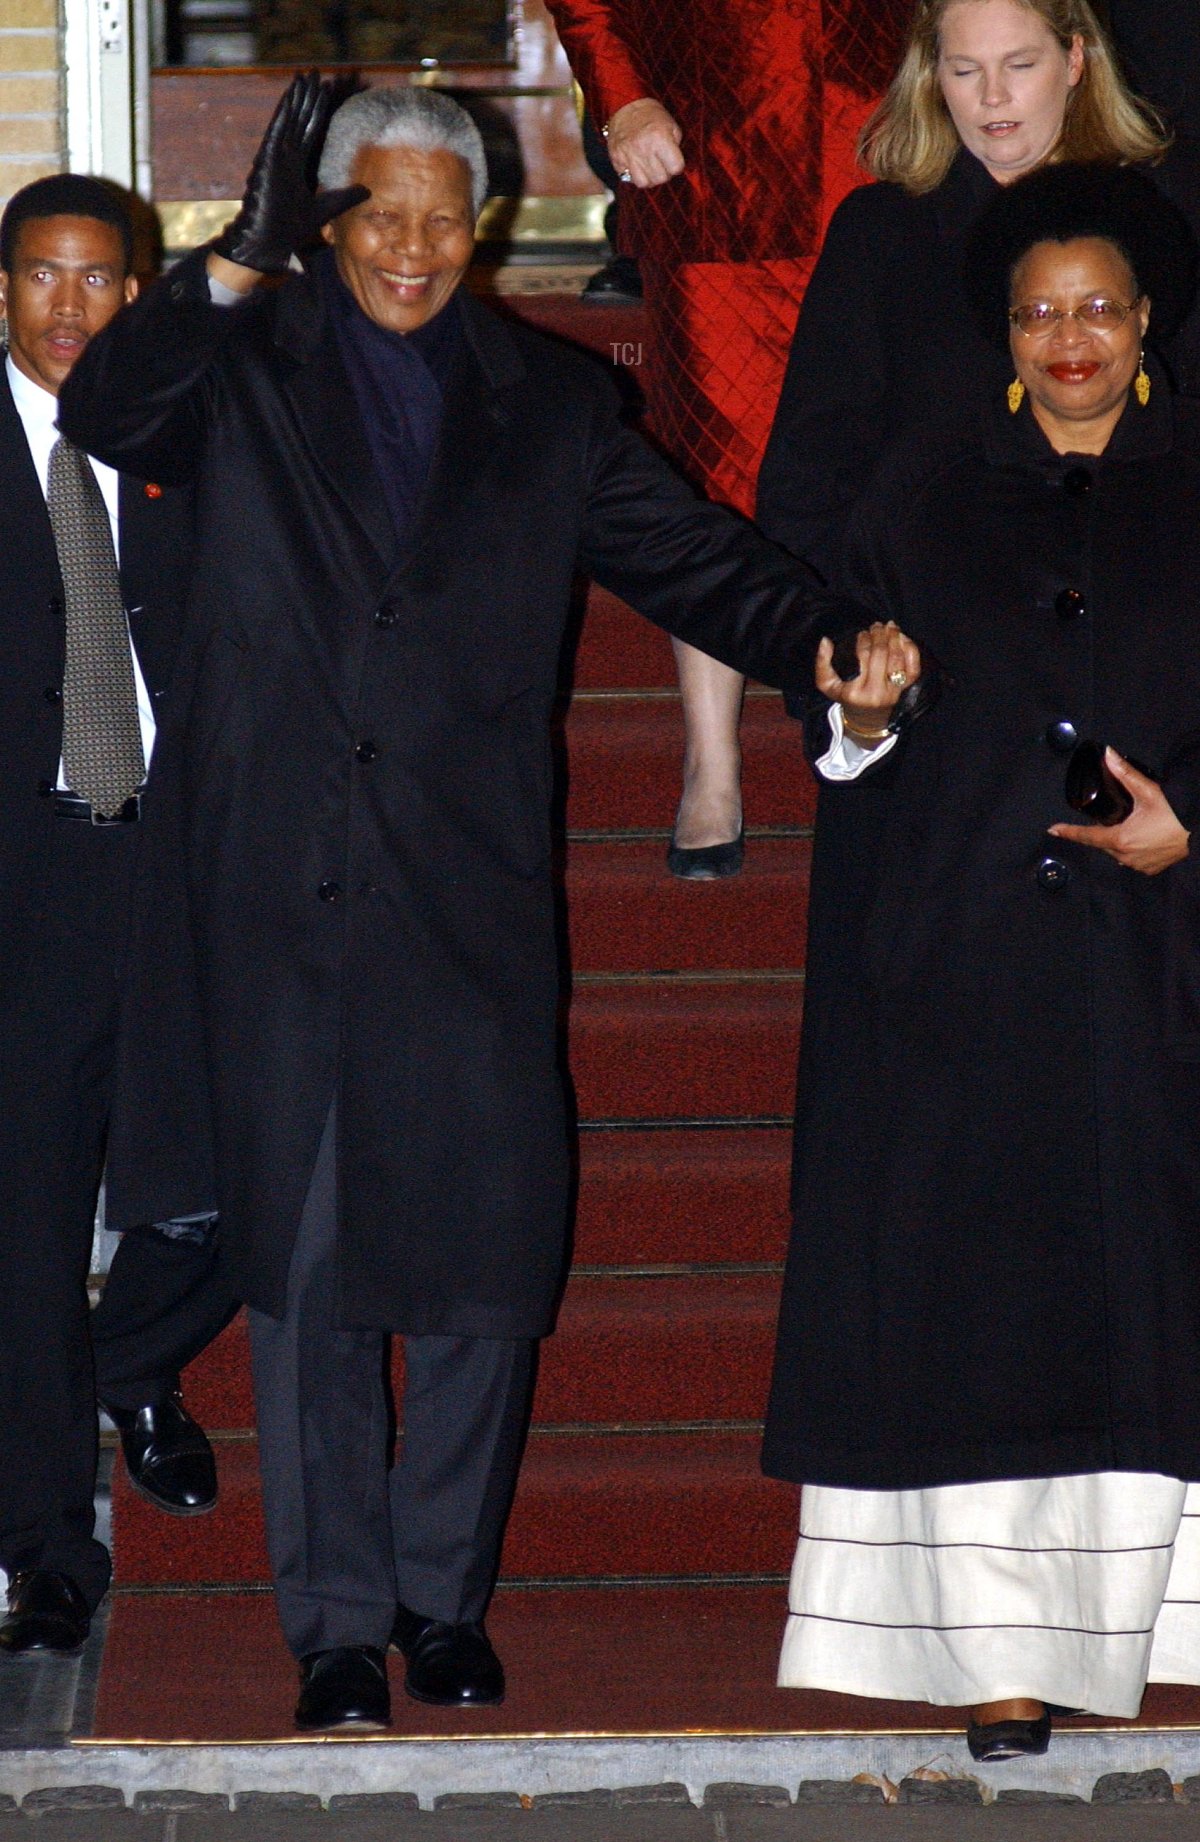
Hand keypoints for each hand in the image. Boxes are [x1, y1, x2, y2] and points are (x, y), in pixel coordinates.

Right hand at [212, 70, 367, 274]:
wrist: (269, 243)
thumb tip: (368, 192)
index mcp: (296, 167)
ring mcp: (275, 157)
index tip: (326, 92)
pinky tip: (291, 95)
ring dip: (297, 97)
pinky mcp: (268, 160)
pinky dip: (284, 112)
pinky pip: (277, 131)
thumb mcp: (327, 209)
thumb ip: (345, 198)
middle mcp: (285, 158)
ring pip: (289, 120)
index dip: (317, 112)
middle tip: (316, 74)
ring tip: (305, 75)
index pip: (309, 133)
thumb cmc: (291, 231)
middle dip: (308, 97)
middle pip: (300, 121)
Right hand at [605, 99, 684, 187]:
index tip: (673, 161)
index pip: (676, 168)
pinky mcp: (617, 159)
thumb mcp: (670, 124)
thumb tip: (674, 164)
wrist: (625, 105)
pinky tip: (638, 165)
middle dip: (663, 173)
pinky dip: (635, 176)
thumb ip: (675, 145)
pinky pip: (629, 178)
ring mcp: (629, 155)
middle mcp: (644, 148)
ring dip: (649, 178)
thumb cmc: (650, 114)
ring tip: (650, 168)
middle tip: (661, 164)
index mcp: (660, 137)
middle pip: (660, 178)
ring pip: (644, 183)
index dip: (676, 166)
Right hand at [815, 621, 921, 743]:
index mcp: (857, 691)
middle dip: (880, 635)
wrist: (868, 719)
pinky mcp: (906, 690)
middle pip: (882, 654)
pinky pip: (913, 667)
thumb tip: (825, 641)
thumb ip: (822, 664)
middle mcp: (877, 692)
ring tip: (890, 627)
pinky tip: (903, 639)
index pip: (863, 656)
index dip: (864, 639)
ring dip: (895, 638)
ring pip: (898, 658)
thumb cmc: (847, 697)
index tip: (862, 633)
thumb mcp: (828, 686)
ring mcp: (894, 692)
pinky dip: (911, 650)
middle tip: (877, 625)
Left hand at [1049, 748, 1189, 874]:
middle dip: (1102, 830)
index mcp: (1119, 840)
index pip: (1086, 836)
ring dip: (1117, 840)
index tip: (1053, 829)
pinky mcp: (1148, 869)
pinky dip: (1132, 849)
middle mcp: (1124, 857)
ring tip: (1131, 825)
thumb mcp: (1148, 792)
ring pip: (1116, 852)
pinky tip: (1143, 838)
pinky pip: (1131, 860)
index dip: (1068, 832)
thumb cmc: (1176, 815)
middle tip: (1112, 815)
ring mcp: (1136, 866)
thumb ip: (1125, 774)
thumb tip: (1109, 755)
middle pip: (1102, 843)